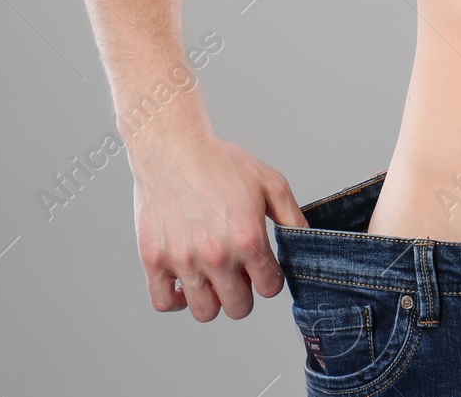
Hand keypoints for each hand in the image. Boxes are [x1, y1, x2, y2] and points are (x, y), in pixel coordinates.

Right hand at [127, 126, 308, 320]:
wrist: (173, 148)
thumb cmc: (221, 162)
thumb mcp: (269, 181)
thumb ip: (291, 215)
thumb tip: (306, 240)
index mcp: (248, 239)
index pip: (270, 287)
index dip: (270, 278)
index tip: (262, 267)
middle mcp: (216, 256)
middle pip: (239, 307)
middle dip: (244, 293)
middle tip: (238, 273)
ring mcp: (183, 261)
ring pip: (204, 311)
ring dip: (213, 299)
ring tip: (212, 277)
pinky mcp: (154, 260)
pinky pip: (164, 303)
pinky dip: (176, 300)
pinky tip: (185, 282)